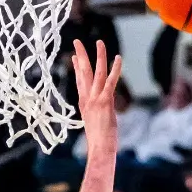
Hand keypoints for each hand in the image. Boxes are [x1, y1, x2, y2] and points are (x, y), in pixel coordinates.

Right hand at [72, 39, 121, 157]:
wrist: (99, 150)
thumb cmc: (99, 142)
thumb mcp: (95, 124)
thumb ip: (96, 114)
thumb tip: (100, 113)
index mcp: (83, 104)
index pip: (79, 82)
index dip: (76, 68)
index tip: (73, 56)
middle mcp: (87, 99)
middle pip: (83, 73)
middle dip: (80, 56)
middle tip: (77, 41)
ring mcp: (95, 100)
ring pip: (97, 73)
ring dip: (98, 56)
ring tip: (99, 42)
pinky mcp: (105, 102)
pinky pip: (111, 81)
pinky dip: (115, 69)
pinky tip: (118, 58)